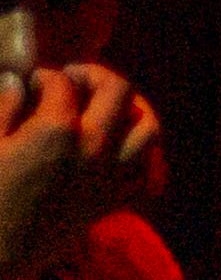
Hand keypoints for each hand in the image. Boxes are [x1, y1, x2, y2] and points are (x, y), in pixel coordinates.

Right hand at [0, 67, 163, 279]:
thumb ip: (4, 109)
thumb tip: (17, 80)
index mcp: (57, 129)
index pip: (63, 83)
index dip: (45, 76)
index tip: (32, 81)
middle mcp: (95, 148)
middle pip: (119, 91)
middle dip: (97, 75)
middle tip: (72, 78)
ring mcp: (109, 176)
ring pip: (148, 128)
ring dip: (131, 109)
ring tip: (106, 107)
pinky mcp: (111, 203)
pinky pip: (145, 172)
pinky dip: (141, 155)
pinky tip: (118, 149)